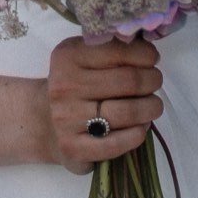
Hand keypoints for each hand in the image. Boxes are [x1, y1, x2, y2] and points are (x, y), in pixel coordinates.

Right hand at [39, 36, 161, 169]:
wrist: (42, 122)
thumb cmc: (75, 86)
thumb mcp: (83, 58)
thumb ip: (112, 49)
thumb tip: (150, 51)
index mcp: (68, 57)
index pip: (118, 51)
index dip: (145, 54)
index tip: (152, 60)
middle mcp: (65, 86)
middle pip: (128, 81)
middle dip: (152, 80)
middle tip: (155, 82)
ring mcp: (67, 120)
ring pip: (127, 112)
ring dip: (151, 107)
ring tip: (153, 105)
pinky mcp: (73, 148)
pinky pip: (117, 143)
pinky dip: (137, 134)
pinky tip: (140, 127)